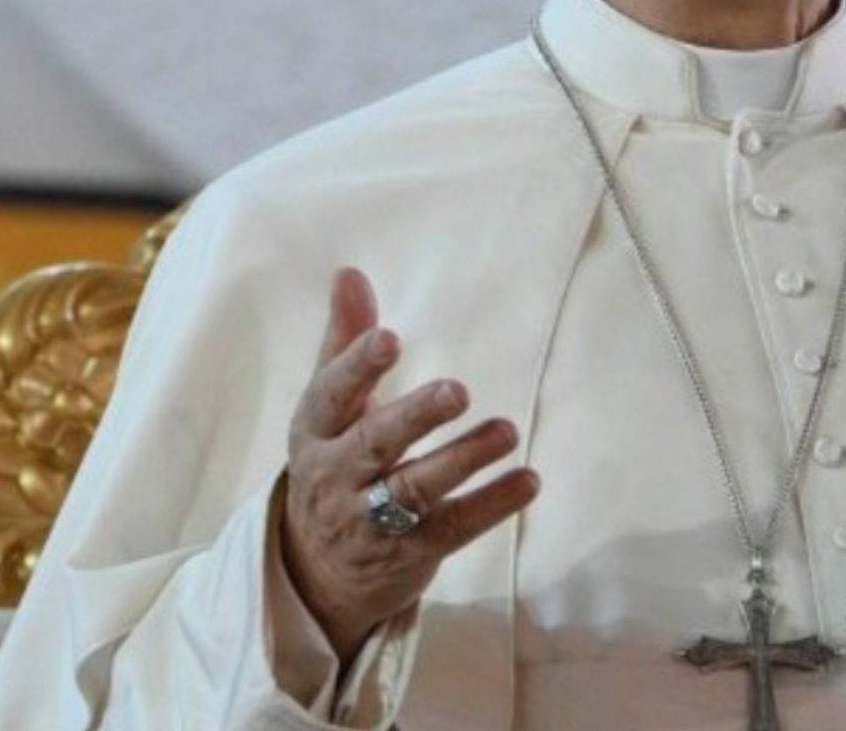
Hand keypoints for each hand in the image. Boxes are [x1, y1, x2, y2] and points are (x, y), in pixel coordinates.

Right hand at [281, 268, 540, 659]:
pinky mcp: (406, 554)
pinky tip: (529, 481)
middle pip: (373, 444)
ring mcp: (369, 521)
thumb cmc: (334, 464)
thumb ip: (344, 341)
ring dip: (463, 460)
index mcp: (316, 432)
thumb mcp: (329, 408)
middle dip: (414, 417)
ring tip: (507, 431)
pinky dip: (491, 506)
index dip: (357, 368)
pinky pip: (451, 529)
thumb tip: (349, 272)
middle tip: (457, 390)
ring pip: (414, 489)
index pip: (331, 396)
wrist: (317, 573)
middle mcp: (335, 477)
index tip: (389, 338)